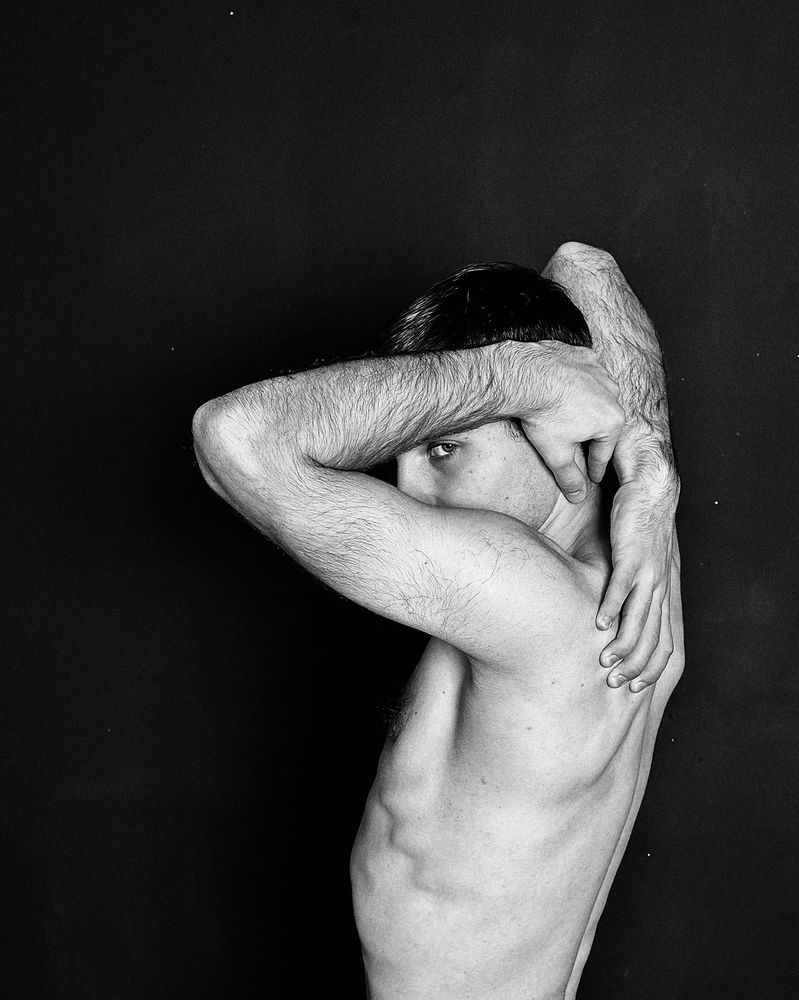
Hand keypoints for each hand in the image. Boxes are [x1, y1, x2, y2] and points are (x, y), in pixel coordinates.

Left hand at [521, 341, 624, 500]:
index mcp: (612, 421)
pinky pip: (584, 373)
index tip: (592, 476)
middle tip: (583, 447)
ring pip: (596, 396)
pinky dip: (577, 382)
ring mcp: (600, 372)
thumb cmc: (544, 414)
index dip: (595, 468)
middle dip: (593, 436)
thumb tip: (578, 498)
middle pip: (603, 423)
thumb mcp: (556, 454)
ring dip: (586, 407)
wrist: (526, 374)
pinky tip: (565, 388)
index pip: (603, 452)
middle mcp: (613, 395)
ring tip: (572, 416)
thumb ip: (569, 477)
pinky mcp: (584, 356)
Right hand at [597, 471, 678, 690]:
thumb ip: (631, 587)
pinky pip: (622, 587)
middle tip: (617, 684)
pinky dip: (612, 607)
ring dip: (623, 644)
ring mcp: (648, 572)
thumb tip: (615, 612)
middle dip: (637, 666)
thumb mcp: (640, 563)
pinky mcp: (632, 555)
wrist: (650, 489)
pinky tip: (600, 624)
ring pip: (639, 618)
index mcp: (662, 592)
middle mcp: (660, 587)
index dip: (653, 667)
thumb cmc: (640, 526)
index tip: (635, 686)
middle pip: (653, 638)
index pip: (665, 641)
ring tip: (606, 662)